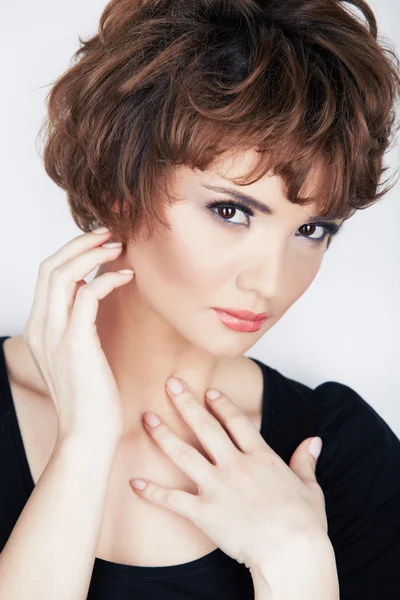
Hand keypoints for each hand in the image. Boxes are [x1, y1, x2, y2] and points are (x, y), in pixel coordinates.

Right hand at [22, 227, 133, 442]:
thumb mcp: (79, 354)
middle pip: (49, 267)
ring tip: (118, 245)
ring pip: (61, 274)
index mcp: (39, 328)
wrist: (88, 434)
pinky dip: (106, 279)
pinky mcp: (75, 343)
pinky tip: (126, 276)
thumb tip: (93, 293)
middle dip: (79, 243)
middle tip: (109, 232)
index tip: (97, 242)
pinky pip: (87, 296)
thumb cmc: (91, 397)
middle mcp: (40, 327)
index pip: (47, 275)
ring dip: (90, 254)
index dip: (71, 252)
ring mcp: (54, 335)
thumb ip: (79, 323)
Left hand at [129, 376, 327, 573]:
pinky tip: (134, 483)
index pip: (237, 422)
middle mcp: (236, 465)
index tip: (209, 391)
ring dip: (163, 436)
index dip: (222, 404)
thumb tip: (314, 441)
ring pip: (184, 454)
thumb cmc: (305, 524)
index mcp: (261, 457)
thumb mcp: (310, 487)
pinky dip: (152, 492)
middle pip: (206, 427)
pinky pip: (173, 499)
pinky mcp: (205, 512)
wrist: (292, 552)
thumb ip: (306, 461)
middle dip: (186, 403)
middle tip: (171, 384)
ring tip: (147, 419)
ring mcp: (218, 487)